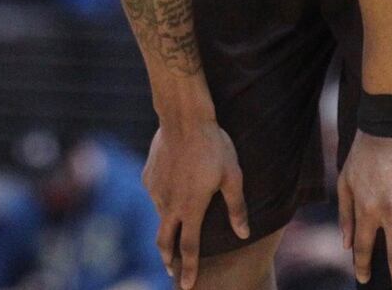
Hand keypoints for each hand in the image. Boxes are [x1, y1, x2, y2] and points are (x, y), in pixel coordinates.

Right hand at [142, 119, 249, 288]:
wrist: (183, 118)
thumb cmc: (213, 146)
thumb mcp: (232, 176)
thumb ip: (236, 208)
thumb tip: (243, 233)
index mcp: (190, 209)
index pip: (188, 248)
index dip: (189, 270)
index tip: (186, 286)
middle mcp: (168, 204)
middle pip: (164, 241)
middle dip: (168, 259)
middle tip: (171, 270)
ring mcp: (155, 189)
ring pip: (160, 214)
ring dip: (167, 225)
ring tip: (176, 226)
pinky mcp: (148, 175)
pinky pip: (156, 193)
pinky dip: (163, 200)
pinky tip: (172, 189)